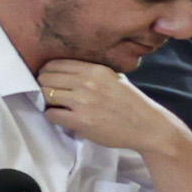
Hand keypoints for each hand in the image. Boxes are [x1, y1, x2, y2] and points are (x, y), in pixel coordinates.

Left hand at [41, 58, 191, 160]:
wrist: (149, 127)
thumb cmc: (131, 103)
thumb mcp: (113, 78)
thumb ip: (89, 73)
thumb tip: (60, 71)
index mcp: (95, 70)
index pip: (54, 64)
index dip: (47, 72)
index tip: (49, 80)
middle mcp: (87, 83)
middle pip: (45, 78)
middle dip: (42, 86)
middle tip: (49, 94)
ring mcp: (82, 102)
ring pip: (45, 95)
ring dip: (46, 101)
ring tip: (56, 106)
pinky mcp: (80, 121)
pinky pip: (51, 114)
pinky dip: (53, 116)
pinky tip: (62, 117)